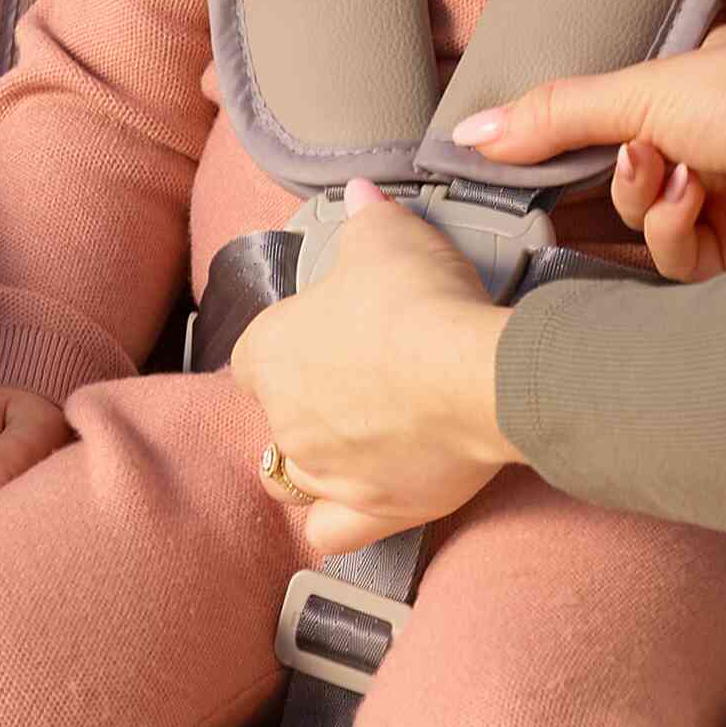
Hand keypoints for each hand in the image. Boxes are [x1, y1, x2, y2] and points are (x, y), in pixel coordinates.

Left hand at [229, 182, 518, 558]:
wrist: (474, 374)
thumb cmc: (423, 301)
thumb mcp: (390, 236)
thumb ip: (366, 215)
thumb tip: (359, 194)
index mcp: (270, 350)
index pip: (251, 356)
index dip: (288, 346)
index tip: (326, 338)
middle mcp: (283, 418)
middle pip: (276, 416)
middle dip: (310, 403)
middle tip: (365, 380)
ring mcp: (322, 470)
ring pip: (295, 476)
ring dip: (321, 461)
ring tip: (366, 438)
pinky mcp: (367, 511)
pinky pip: (330, 532)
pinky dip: (339, 521)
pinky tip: (364, 500)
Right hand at [449, 27, 725, 278]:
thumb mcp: (645, 90)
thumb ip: (555, 115)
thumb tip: (468, 134)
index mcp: (703, 86)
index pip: (614, 114)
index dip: (570, 132)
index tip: (520, 147)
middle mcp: (718, 146)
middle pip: (620, 175)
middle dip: (609, 169)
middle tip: (615, 155)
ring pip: (641, 223)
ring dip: (645, 198)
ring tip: (672, 171)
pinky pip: (674, 260)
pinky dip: (674, 230)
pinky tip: (697, 201)